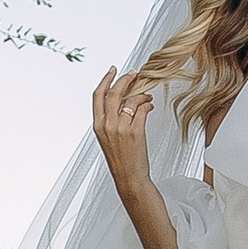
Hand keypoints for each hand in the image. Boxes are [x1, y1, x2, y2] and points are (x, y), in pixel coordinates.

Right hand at [91, 67, 155, 184]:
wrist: (129, 177)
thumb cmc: (121, 160)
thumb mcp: (109, 139)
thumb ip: (112, 120)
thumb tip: (123, 101)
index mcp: (98, 126)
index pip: (97, 96)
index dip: (106, 80)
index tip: (113, 70)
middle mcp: (107, 126)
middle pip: (113, 93)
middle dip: (125, 80)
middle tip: (134, 75)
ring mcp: (121, 129)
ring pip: (130, 100)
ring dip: (141, 93)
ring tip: (147, 95)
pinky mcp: (135, 132)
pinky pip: (142, 110)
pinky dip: (147, 105)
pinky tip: (149, 106)